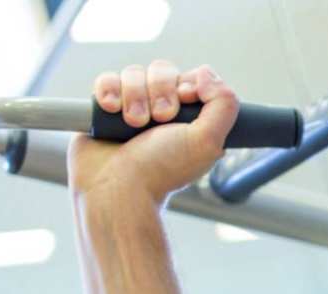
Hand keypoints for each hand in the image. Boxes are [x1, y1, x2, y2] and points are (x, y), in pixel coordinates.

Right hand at [67, 60, 239, 208]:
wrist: (117, 189)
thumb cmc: (161, 171)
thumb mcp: (208, 142)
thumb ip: (223, 105)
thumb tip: (207, 74)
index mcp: (189, 119)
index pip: (192, 77)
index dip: (188, 83)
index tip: (186, 100)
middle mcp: (161, 111)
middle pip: (162, 70)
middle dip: (160, 91)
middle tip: (158, 120)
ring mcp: (131, 108)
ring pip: (134, 73)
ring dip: (135, 96)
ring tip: (134, 123)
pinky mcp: (104, 109)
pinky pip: (106, 80)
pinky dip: (109, 90)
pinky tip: (112, 110)